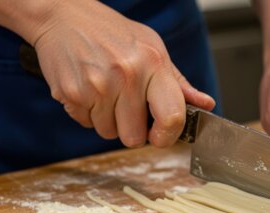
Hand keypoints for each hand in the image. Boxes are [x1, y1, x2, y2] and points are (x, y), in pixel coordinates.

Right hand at [32, 0, 214, 147]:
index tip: (160, 135)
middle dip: (132, 129)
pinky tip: (89, 90)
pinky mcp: (71, 94)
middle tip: (127, 107)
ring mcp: (97, 86)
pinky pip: (87, 125)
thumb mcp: (153, 50)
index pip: (171, 118)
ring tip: (106, 93)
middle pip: (134, 138)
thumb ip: (179, 84)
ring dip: (109, 121)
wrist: (63, 16)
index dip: (167, 136)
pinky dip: (89, 114)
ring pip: (109, 133)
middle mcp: (126, 75)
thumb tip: (206, 104)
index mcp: (153, 64)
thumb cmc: (112, 34)